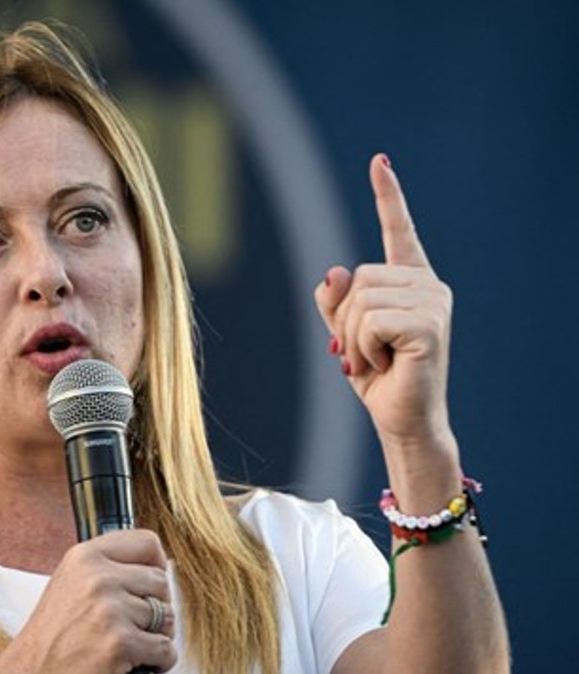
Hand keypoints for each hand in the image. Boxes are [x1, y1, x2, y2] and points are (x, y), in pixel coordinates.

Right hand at [0, 530, 176, 673]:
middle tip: (137, 623)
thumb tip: (153, 566)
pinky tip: (138, 662)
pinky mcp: (121, 643)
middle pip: (161, 581)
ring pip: (167, 616)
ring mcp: (110, 609)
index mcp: (85, 557)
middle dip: (157, 606)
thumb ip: (106, 568)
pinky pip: (166, 649)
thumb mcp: (69, 582)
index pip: (147, 543)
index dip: (156, 565)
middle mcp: (98, 577)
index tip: (150, 583)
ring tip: (132, 643)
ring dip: (157, 635)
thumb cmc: (50, 637)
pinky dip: (160, 662)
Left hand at [315, 155, 456, 457]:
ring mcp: (433, 302)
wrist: (402, 419)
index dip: (388, 195)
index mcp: (410, 281)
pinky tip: (385, 363)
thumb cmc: (377, 376)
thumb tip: (333, 271)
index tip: (379, 161)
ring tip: (374, 359)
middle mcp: (427, 285)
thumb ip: (335, 300)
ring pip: (360, 299)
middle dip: (344, 319)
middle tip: (361, 352)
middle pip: (357, 277)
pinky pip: (370, 320)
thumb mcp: (345, 332)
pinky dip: (364, 347)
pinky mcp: (429, 324)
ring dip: (352, 337)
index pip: (398, 230)